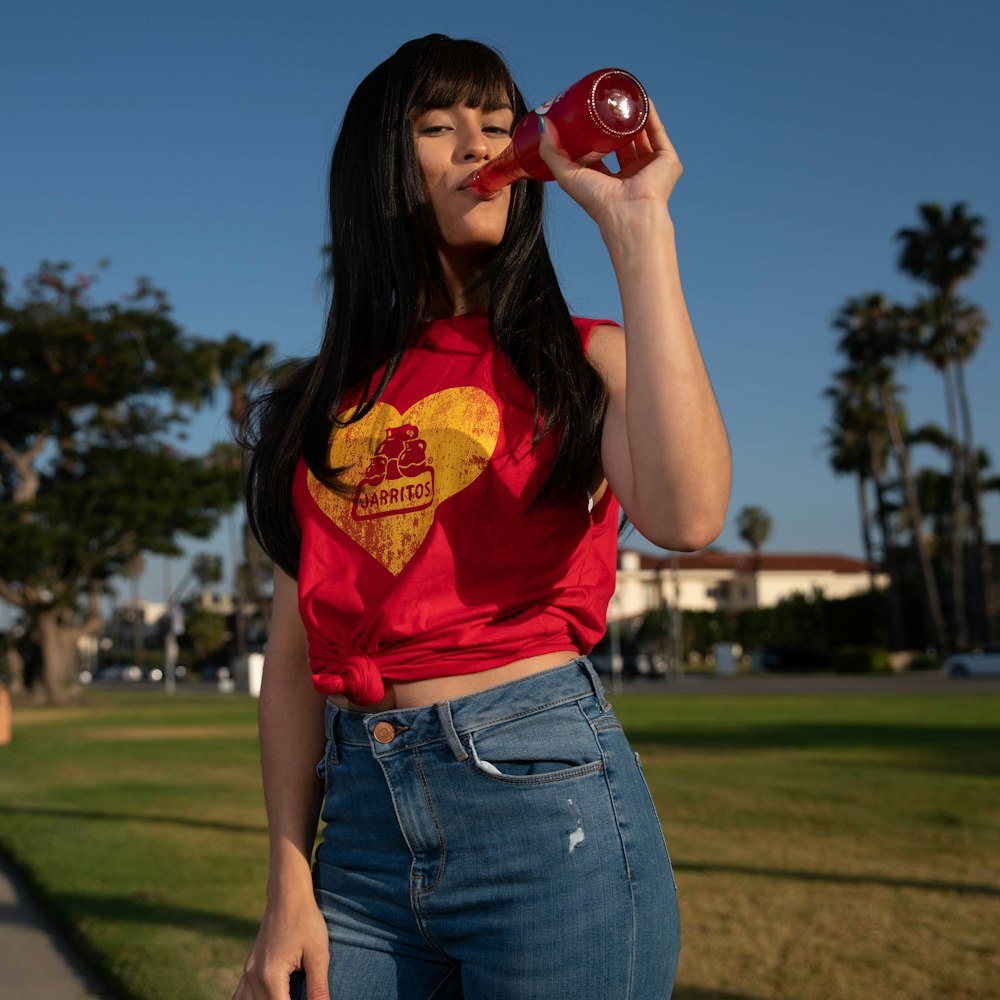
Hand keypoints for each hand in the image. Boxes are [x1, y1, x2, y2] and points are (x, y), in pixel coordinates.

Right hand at [234, 896, 329, 999]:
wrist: (287, 895)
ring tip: (287, 995)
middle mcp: (254, 977)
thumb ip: (318, 987)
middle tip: (304, 995)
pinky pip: (241, 996)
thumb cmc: (306, 920)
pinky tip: (268, 998)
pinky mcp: (248, 968)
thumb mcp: (318, 954)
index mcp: (271, 976)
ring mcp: (247, 973)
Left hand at [535, 99, 682, 230]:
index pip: (602, 153)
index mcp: (611, 183)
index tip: (584, 116)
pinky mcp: (667, 161)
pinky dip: (650, 115)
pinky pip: (658, 132)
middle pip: (623, 141)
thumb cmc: (598, 202)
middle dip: (614, 122)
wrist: (629, 213)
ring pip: (641, 135)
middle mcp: (633, 175)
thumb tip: (544, 123)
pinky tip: (641, 99)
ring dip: (633, 116)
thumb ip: (552, 153)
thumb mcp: (567, 175)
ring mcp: (651, 167)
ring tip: (622, 96)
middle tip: (603, 102)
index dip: (593, 134)